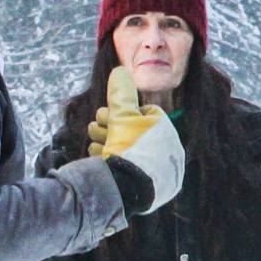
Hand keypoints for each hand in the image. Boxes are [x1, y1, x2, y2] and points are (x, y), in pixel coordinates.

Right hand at [93, 67, 182, 211]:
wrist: (129, 189)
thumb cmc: (130, 148)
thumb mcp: (123, 116)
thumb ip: (120, 94)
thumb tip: (120, 70)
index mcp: (167, 133)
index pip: (145, 113)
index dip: (123, 110)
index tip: (107, 112)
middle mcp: (166, 152)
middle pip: (133, 130)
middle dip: (110, 125)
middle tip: (95, 124)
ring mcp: (157, 171)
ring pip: (127, 147)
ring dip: (106, 139)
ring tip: (94, 139)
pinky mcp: (146, 187)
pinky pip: (127, 166)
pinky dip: (110, 157)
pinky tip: (97, 154)